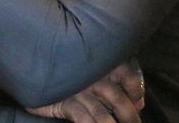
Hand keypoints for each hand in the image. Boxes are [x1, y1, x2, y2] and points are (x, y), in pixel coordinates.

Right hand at [28, 59, 144, 121]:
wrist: (39, 65)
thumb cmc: (70, 66)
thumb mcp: (93, 66)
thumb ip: (117, 78)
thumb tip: (138, 102)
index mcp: (104, 62)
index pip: (128, 76)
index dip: (136, 91)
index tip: (139, 103)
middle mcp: (95, 76)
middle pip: (119, 99)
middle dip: (130, 116)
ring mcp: (81, 91)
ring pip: (103, 114)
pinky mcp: (68, 103)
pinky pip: (85, 120)